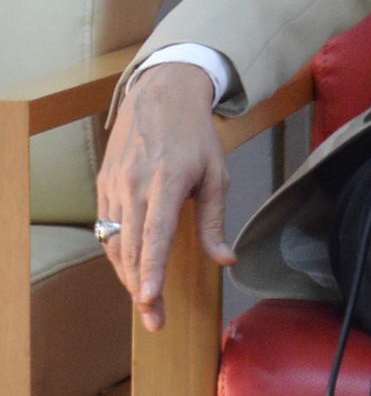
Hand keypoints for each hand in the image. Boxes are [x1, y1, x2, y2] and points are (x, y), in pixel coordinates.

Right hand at [96, 63, 235, 330]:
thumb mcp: (216, 172)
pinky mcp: (103, 184)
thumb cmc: (196, 134)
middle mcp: (135, 184)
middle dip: (141, 287)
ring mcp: (114, 184)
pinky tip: (132, 267)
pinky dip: (118, 252)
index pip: (156, 233)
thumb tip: (225, 260)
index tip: (150, 297)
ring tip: (146, 300)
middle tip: (155, 318)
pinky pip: (106, 228)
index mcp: (168, 179)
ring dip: (128, 274)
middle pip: (132, 247)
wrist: (163, 93)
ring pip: (114, 242)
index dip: (152, 268)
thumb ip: (215, 220)